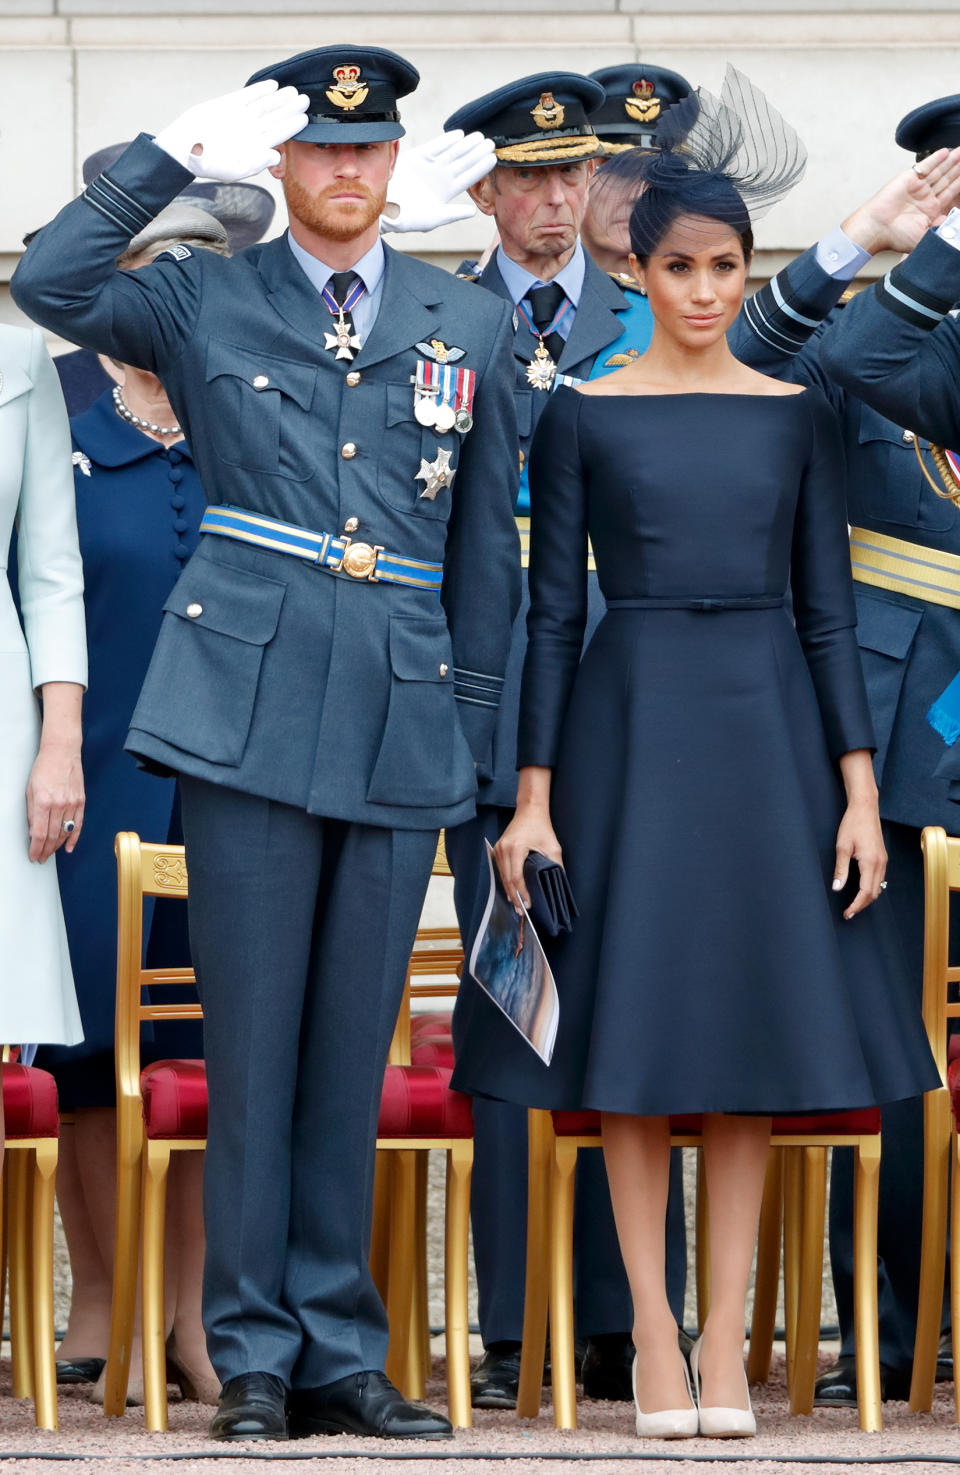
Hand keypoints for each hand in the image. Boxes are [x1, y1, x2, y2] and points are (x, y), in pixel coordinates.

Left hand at [26, 742, 83, 863]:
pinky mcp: (81, 801)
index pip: (39, 833)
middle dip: (45, 850)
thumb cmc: (44, 768)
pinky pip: (78, 824)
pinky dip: (73, 838)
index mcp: (43, 801)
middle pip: (52, 836)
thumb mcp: (30, 790)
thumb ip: (32, 812)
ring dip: (57, 846)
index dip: (36, 848)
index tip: (33, 855)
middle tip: (41, 857)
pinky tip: (68, 847)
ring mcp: (72, 803)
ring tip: (50, 853)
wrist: (62, 752)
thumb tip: (34, 831)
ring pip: (65, 832)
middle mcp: (59, 804)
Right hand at [154, 80, 308, 180]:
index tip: (304, 118)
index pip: (278, 135)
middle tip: (305, 99)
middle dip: (290, 108)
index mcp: (254, 147)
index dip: (291, 126)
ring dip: (278, 98)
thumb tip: (275, 155)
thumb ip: (256, 163)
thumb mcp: (234, 169)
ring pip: (264, 105)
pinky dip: (259, 90)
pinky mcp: (227, 105)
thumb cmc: (207, 164)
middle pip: (274, 118)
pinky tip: (272, 85)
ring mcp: (240, 117)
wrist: (183, 148)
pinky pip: (247, 96)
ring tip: (292, 91)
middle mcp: (250, 131)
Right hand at [380, 130, 495, 233]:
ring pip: (451, 153)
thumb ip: (453, 213)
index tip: (493, 158)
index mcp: (446, 191)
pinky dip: (446, 141)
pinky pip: (434, 147)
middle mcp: (440, 177)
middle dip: (476, 152)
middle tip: (490, 142)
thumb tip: (473, 212)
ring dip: (465, 145)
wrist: (385, 208)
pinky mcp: (417, 157)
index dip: (480, 168)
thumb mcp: (434, 218)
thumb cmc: (408, 218)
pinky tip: (459, 135)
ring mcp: (429, 166)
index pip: (468, 177)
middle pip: (462, 162)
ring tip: (479, 137)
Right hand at [494, 804, 562, 911]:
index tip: (528, 904)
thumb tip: (558, 883)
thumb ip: (556, 865)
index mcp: (516, 849)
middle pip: (507, 880)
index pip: (516, 878)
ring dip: (509, 891)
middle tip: (521, 911)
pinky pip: (500, 870)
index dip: (522, 893)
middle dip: (514, 896)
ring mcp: (498, 849)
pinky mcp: (497, 849)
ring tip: (516, 905)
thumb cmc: (541, 826)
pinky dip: (506, 881)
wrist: (529, 810)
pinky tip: (511, 891)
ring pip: (502, 876)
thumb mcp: (553, 847)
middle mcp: (503, 849)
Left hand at [832, 798, 885, 919]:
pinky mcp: (882, 857)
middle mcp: (881, 863)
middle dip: (861, 905)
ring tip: (854, 905)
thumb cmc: (852, 824)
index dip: (856, 905)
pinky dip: (871, 888)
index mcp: (871, 862)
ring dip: (867, 898)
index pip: (865, 892)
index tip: (847, 913)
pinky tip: (861, 890)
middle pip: (874, 893)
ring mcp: (883, 860)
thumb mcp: (842, 847)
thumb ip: (840, 869)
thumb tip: (837, 888)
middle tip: (848, 912)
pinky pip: (880, 878)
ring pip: (879, 887)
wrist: (865, 808)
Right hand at [843, 146, 959, 255]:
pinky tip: (946, 152)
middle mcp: (925, 197)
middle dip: (959, 168)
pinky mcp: (908, 179)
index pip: (951, 193)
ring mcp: (917, 187)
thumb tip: (954, 221)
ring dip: (951, 161)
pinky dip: (935, 159)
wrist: (876, 229)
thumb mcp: (925, 236)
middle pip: (947, 179)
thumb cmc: (895, 237)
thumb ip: (941, 228)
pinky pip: (925, 166)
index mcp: (931, 210)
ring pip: (939, 171)